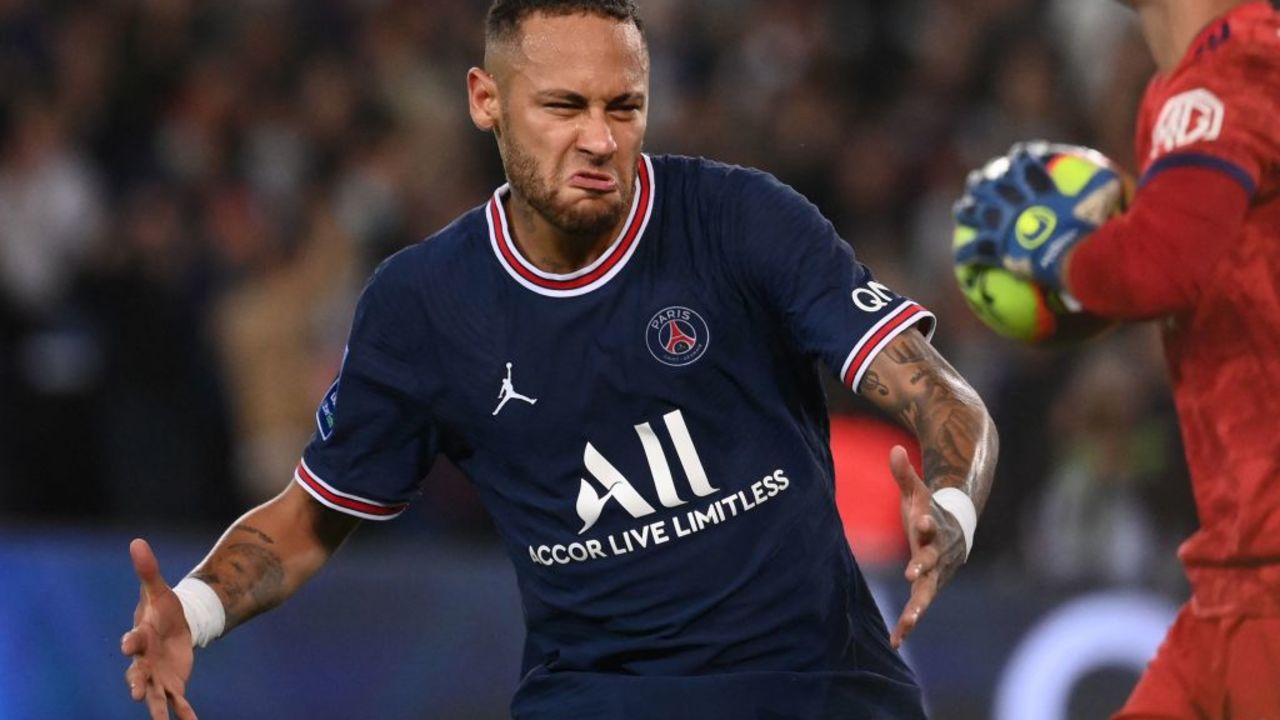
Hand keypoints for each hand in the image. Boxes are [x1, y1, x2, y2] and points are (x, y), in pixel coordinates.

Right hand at [121, 539, 197, 719]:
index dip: (131, 641)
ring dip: (157, 708)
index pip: (133, 639)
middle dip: (136, 683)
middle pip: (137, 674)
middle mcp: (145, 661)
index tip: (128, 643)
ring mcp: (157, 675)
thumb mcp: (159, 589)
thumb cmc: (162, 608)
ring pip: (153, 694)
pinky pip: (178, 701)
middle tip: (135, 693)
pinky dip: (184, 714)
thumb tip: (137, 541)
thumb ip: (148, 570)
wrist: (173, 627)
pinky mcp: (173, 684)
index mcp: (141, 636)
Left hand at [887, 446, 966, 649]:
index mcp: (934, 527)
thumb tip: (895, 449)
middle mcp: (938, 552)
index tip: (923, 521)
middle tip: (911, 573)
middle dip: (922, 566)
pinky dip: (908, 623)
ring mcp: (936, 572)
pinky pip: (919, 605)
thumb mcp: (916, 492)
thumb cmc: (928, 508)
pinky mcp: (929, 586)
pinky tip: (896, 641)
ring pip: (927, 591)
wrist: (957, 529)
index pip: (932, 524)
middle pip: (931, 560)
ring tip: (906, 624)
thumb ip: (905, 474)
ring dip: (917, 607)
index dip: (928, 522)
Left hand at [952, 141, 1124, 289]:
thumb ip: (1113, 191)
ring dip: (968, 209)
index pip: (1029, 167)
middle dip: (985, 181)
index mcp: (1041, 193)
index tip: (1020, 153)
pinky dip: (967, 254)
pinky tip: (960, 258)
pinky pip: (975, 249)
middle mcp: (1017, 204)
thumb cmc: (1093, 232)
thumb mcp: (1108, 203)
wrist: (1072, 254)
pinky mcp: (997, 247)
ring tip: (961, 209)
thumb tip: (1124, 183)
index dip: (1023, 158)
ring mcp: (1004, 224)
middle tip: (979, 178)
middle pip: (994, 186)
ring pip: (977, 211)